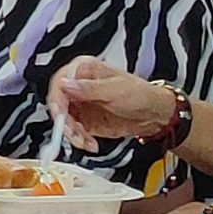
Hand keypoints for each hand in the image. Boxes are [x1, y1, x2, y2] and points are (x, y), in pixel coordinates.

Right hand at [51, 58, 172, 150]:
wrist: (154, 115)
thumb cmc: (141, 94)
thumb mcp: (115, 90)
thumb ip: (88, 88)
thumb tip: (66, 84)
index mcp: (83, 70)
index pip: (59, 83)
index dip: (58, 100)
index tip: (61, 115)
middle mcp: (78, 86)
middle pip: (58, 104)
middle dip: (64, 121)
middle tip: (73, 133)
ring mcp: (80, 104)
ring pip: (64, 120)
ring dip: (72, 134)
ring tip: (85, 141)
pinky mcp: (84, 120)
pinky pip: (73, 131)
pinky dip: (79, 140)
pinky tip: (90, 143)